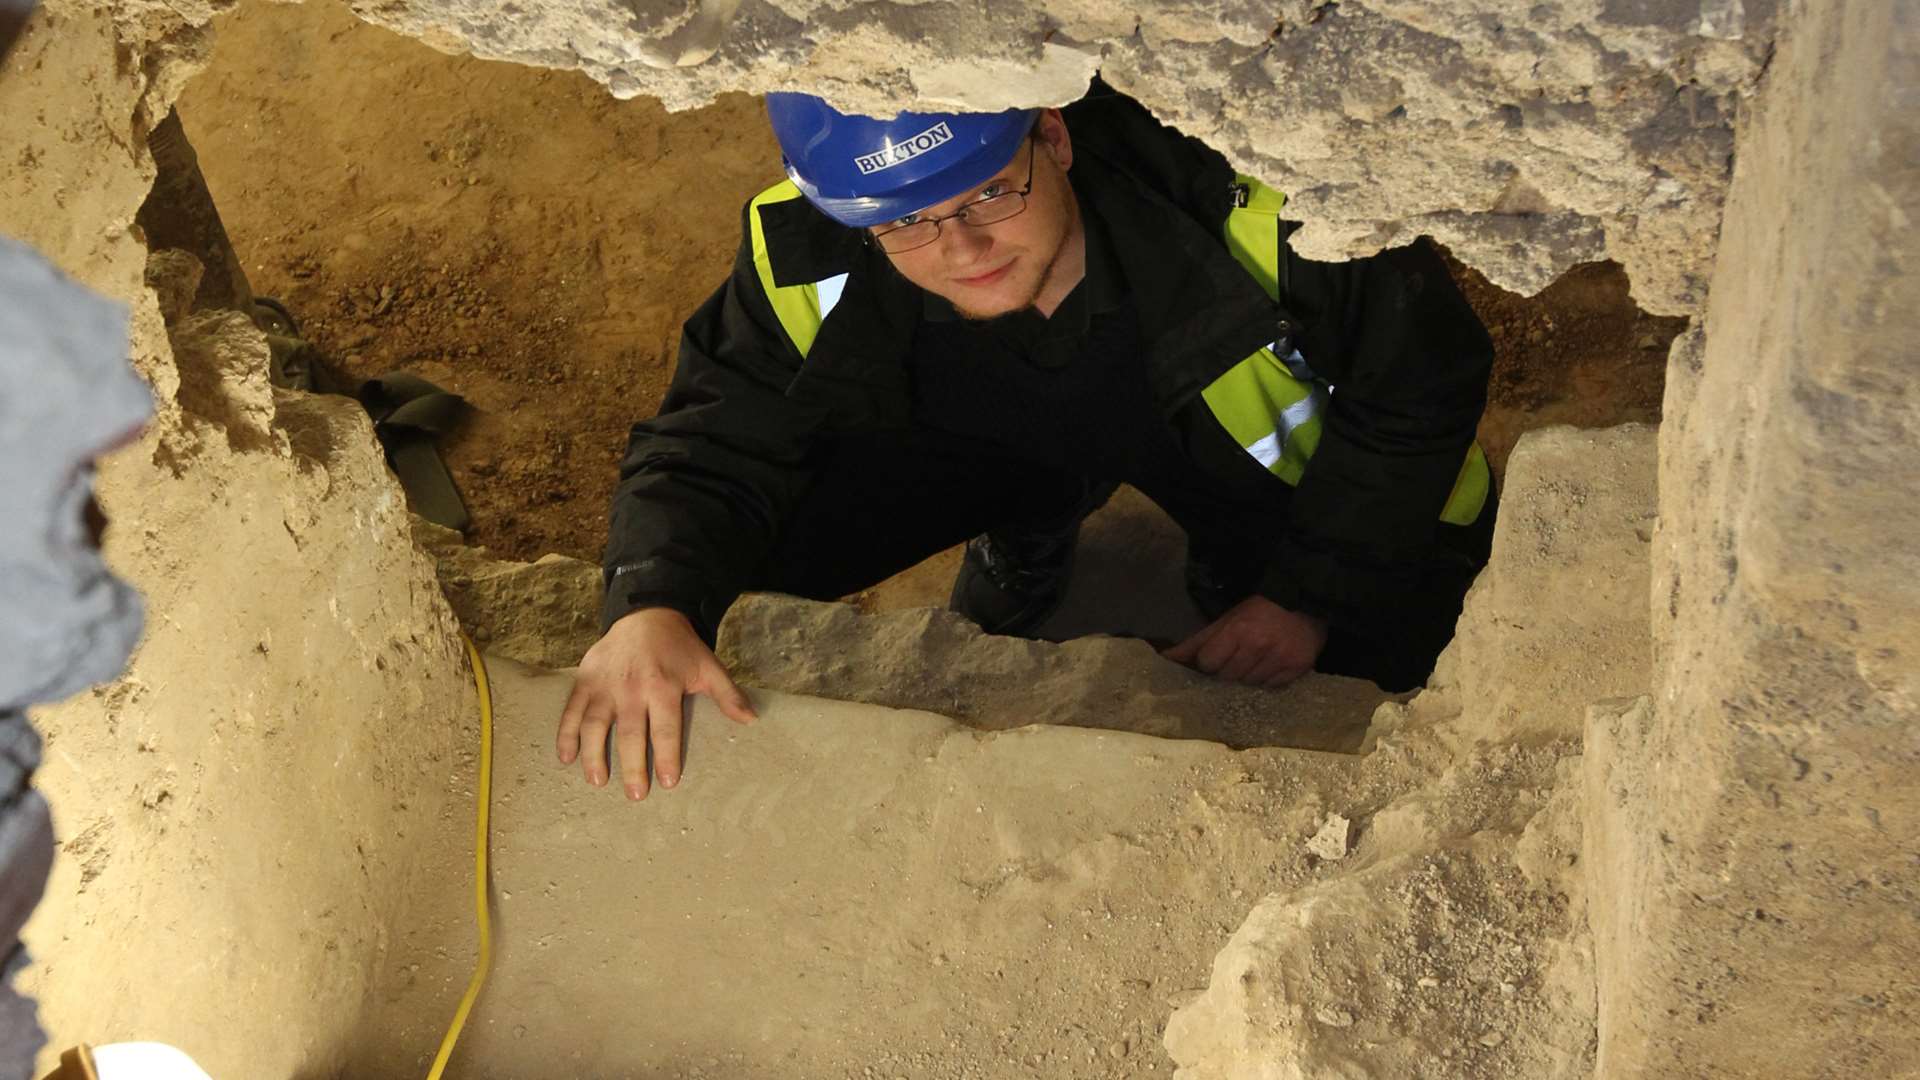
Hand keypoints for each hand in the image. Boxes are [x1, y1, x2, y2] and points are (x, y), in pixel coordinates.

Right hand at [556, 607, 756, 798]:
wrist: (646, 614)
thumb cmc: (680, 648)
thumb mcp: (708, 666)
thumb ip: (727, 695)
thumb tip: (751, 720)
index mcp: (663, 685)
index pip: (665, 728)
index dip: (667, 756)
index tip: (668, 782)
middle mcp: (632, 686)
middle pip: (631, 733)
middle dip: (632, 766)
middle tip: (636, 794)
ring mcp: (605, 683)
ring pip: (595, 724)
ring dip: (594, 754)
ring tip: (598, 781)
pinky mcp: (586, 679)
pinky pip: (572, 710)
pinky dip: (566, 733)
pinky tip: (567, 757)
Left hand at [1163, 595, 1328, 686]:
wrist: (1306, 602)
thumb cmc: (1259, 611)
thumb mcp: (1227, 619)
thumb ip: (1197, 641)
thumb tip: (1167, 657)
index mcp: (1237, 630)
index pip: (1208, 662)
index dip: (1210, 661)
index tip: (1217, 655)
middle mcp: (1258, 646)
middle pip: (1227, 677)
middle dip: (1227, 671)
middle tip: (1237, 658)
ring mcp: (1280, 659)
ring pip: (1248, 686)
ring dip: (1247, 677)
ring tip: (1254, 661)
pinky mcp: (1298, 669)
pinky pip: (1271, 688)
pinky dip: (1267, 681)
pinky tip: (1270, 666)